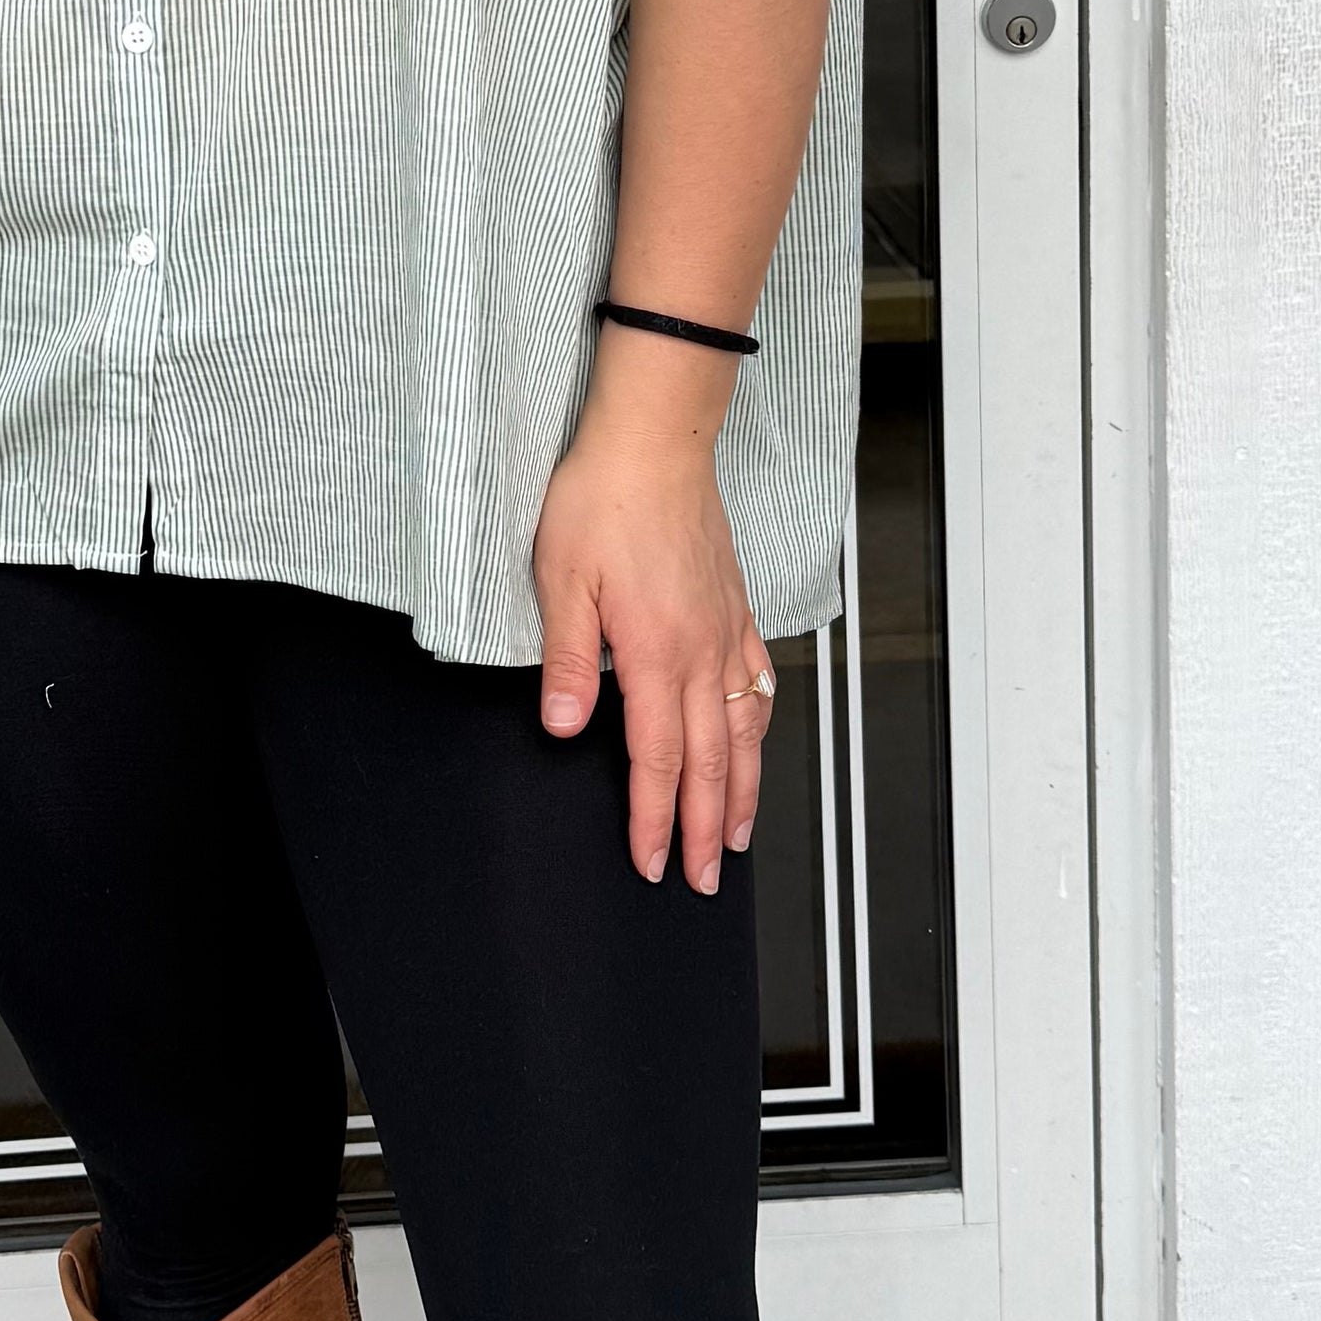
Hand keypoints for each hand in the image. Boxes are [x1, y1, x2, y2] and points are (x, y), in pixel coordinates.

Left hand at [532, 403, 773, 894]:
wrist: (654, 442)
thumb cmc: (601, 500)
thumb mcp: (561, 581)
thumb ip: (566, 661)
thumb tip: (563, 727)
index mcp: (656, 653)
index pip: (656, 759)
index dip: (654, 819)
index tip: (653, 863)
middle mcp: (701, 651)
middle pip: (710, 761)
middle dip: (706, 827)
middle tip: (707, 878)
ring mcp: (724, 631)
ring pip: (744, 729)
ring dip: (742, 788)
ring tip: (738, 833)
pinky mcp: (734, 608)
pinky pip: (757, 681)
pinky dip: (759, 724)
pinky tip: (755, 739)